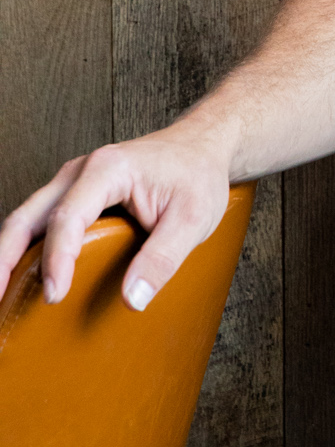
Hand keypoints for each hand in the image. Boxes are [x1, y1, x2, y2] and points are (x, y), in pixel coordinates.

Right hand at [0, 118, 234, 311]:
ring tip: (1, 297)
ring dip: (6, 257)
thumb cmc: (198, 177)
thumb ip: (163, 258)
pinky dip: (23, 251)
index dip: (56, 259)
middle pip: (27, 216)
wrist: (203, 147)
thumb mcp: (194, 219)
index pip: (68, 217)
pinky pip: (39, 223)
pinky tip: (21, 280)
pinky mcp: (74, 196)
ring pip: (25, 219)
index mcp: (108, 169)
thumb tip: (133, 300)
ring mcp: (72, 183)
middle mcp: (80, 171)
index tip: (54, 296)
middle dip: (4, 260)